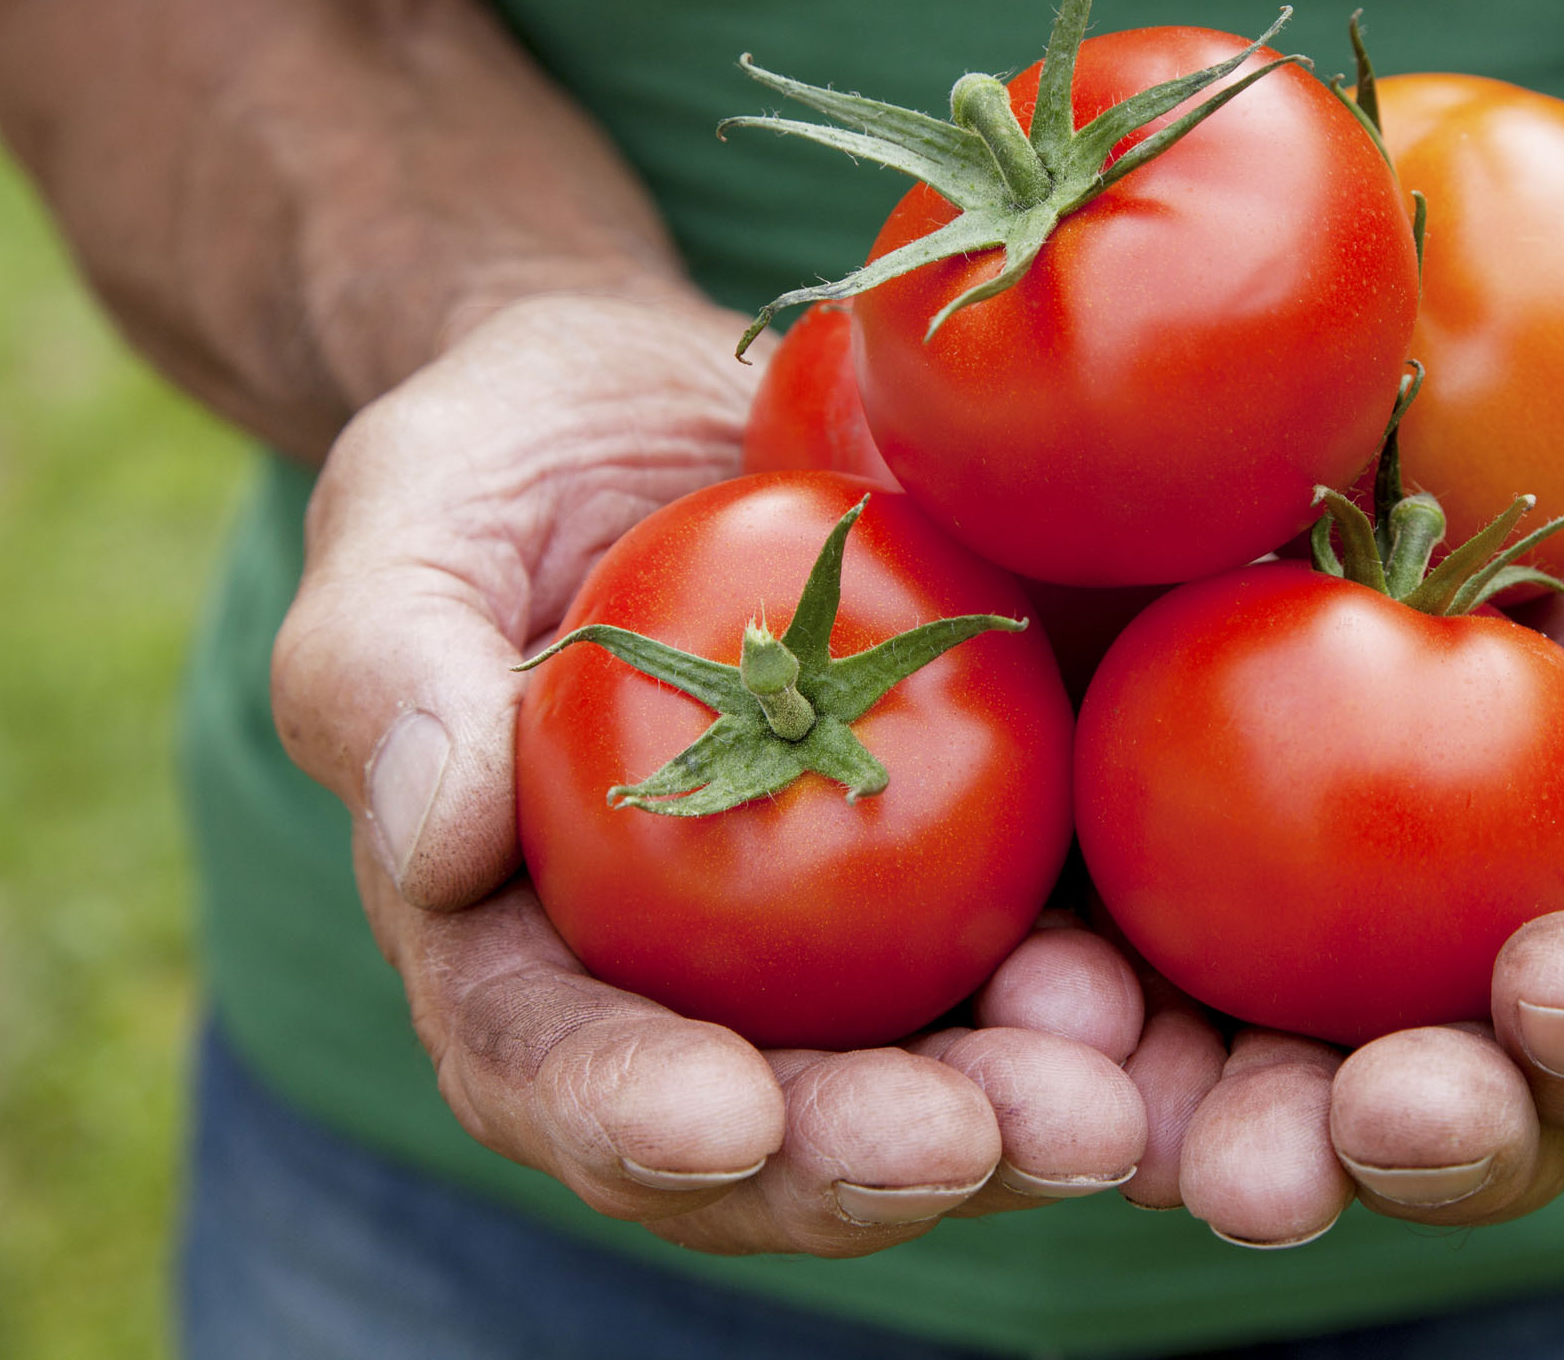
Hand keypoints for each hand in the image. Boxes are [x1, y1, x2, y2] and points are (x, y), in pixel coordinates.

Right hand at [271, 291, 1144, 1255]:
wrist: (688, 405)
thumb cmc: (506, 458)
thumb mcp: (410, 514)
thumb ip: (385, 668)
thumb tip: (433, 837)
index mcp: (522, 940)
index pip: (553, 1063)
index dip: (631, 1113)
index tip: (722, 1118)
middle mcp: (692, 988)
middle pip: (769, 1128)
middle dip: (864, 1158)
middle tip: (971, 1142)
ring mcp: (852, 950)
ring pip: (930, 1089)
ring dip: (1018, 1126)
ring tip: (1109, 1110)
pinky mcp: (987, 870)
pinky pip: (1057, 964)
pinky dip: (1122, 1012)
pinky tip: (1178, 1007)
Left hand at [1117, 382, 1563, 1243]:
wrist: (1433, 386)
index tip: (1554, 985)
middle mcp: (1442, 981)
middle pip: (1445, 1120)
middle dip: (1412, 1145)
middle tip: (1363, 1122)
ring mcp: (1272, 947)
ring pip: (1244, 1096)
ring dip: (1208, 1131)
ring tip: (1154, 1130)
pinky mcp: (1122, 875)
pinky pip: (1083, 975)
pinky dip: (1058, 1012)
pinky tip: (1028, 997)